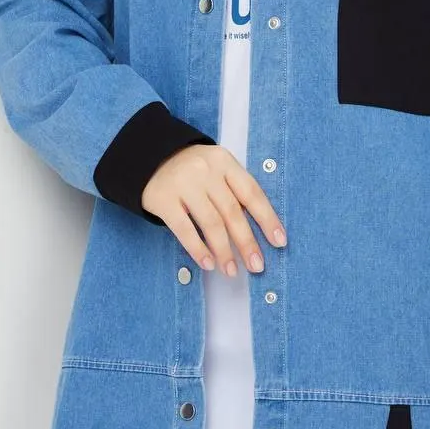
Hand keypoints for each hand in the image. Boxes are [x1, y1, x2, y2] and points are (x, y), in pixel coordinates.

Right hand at [140, 143, 286, 277]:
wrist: (149, 158)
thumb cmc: (193, 169)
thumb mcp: (216, 168)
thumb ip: (234, 190)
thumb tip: (259, 229)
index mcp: (225, 162)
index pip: (252, 193)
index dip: (267, 219)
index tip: (279, 241)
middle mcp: (206, 172)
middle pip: (232, 212)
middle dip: (247, 242)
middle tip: (257, 265)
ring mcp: (184, 185)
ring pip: (211, 223)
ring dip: (224, 251)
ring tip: (232, 270)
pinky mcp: (164, 200)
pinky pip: (184, 230)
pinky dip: (198, 249)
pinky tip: (208, 263)